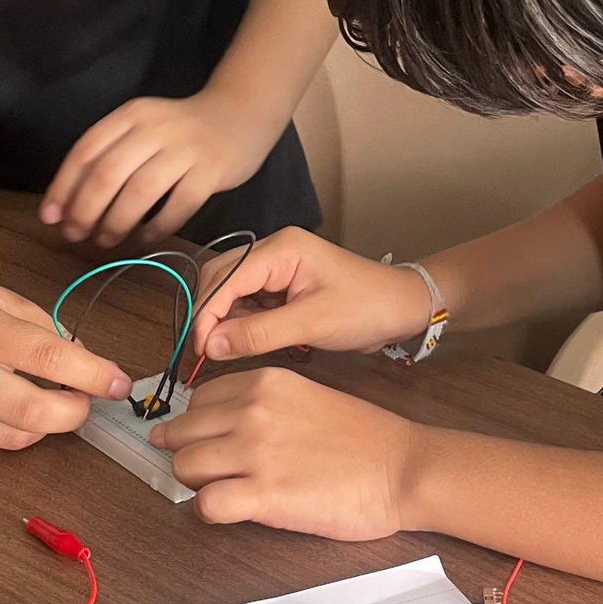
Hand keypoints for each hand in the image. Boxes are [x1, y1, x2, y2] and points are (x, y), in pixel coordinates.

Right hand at [0, 267, 130, 449]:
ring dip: (43, 423)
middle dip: (74, 414)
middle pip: (33, 413)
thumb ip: (46, 331)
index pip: (49, 359)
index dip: (93, 375)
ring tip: (42, 396)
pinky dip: (7, 426)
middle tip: (85, 401)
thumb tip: (89, 368)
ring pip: (14, 437)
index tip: (119, 383)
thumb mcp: (0, 297)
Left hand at [40, 91, 277, 248]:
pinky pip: (179, 205)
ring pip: (141, 191)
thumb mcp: (141, 128)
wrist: (239, 114)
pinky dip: (158, 227)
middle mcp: (155, 128)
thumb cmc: (180, 130)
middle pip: (108, 173)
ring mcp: (186, 149)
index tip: (51, 217)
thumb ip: (109, 156)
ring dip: (117, 221)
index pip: (86, 151)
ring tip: (106, 240)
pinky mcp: (212, 170)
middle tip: (75, 235)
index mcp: (130, 116)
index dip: (64, 187)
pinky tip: (146, 238)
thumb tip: (67, 205)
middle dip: (85, 210)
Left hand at [152, 370, 414, 538]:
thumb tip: (224, 422)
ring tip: (221, 490)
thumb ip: (264, 403)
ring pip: (184, 466)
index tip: (206, 440)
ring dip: (196, 483)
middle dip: (187, 453)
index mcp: (265, 382)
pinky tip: (230, 511)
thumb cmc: (366, 439)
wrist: (403, 468)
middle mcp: (253, 412)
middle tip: (206, 470)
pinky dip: (210, 511)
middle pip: (182, 433)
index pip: (197, 400)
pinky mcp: (264, 495)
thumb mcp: (308, 396)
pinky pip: (205, 504)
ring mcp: (256, 453)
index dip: (198, 424)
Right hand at [192, 228, 435, 361]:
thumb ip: (259, 333)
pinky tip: (245, 343)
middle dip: (209, 315)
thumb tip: (212, 345)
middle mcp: (274, 252)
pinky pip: (248, 303)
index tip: (199, 349)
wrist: (402, 307)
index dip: (206, 313)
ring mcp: (277, 269)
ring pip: (230, 292)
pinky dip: (241, 324)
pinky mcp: (282, 287)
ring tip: (226, 352)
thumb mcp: (313, 323)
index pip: (225, 277)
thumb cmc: (367, 307)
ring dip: (224, 321)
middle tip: (204, 354)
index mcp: (282, 248)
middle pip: (221, 279)